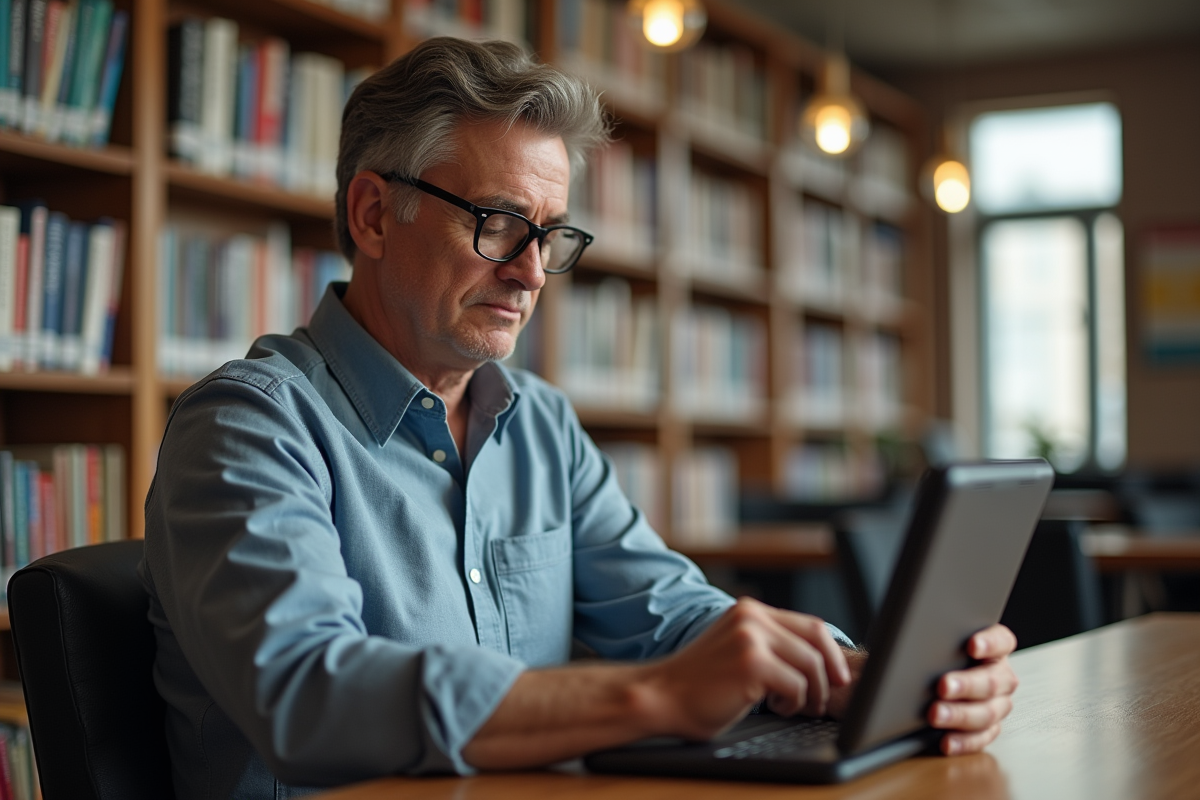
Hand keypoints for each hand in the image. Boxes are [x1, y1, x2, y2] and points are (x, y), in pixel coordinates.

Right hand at [639, 598, 850, 739]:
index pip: (809, 624)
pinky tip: (775, 708)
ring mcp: (751, 637)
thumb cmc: (697, 684)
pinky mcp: (752, 663)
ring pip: (811, 665)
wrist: (660, 696)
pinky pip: (798, 685)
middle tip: (828, 696)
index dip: (831, 653)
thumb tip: (817, 663)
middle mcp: (751, 617)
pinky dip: (794, 703)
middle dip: (831, 672)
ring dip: (812, 693)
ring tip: (794, 706)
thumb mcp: (736, 650)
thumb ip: (769, 645)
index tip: (837, 676)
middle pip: (817, 639)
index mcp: (749, 611)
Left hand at [928, 624, 1018, 754]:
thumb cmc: (933, 651)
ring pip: (988, 712)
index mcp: (995, 647)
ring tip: (935, 714)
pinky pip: (982, 738)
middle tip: (943, 686)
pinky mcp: (989, 728)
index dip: (990, 643)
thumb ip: (935, 636)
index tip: (972, 645)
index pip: (1002, 641)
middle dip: (967, 685)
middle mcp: (1001, 675)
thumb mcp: (935, 639)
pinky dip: (964, 741)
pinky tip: (946, 741)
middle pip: (993, 681)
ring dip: (961, 715)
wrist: (926, 675)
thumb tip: (913, 633)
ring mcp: (998, 703)